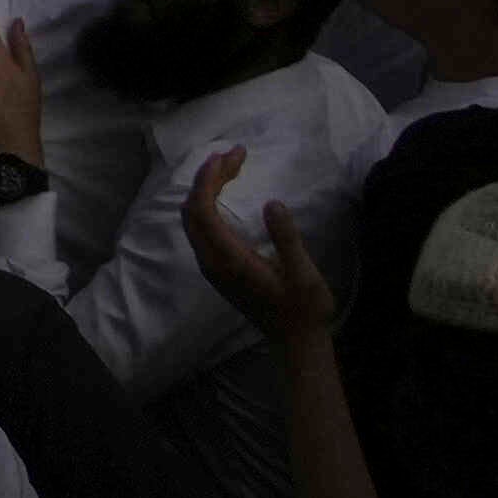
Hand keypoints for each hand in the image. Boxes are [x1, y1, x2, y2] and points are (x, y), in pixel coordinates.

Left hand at [179, 157, 333, 345]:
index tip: (229, 155)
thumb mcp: (303, 274)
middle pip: (192, 210)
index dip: (210, 178)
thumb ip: (287, 239)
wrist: (297, 343)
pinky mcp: (218, 270)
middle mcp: (211, 263)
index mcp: (228, 260)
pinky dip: (208, 203)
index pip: (203, 210)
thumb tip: (272, 203)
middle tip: (235, 155)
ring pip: (194, 219)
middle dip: (208, 177)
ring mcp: (212, 268)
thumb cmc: (304, 309)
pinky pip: (201, 229)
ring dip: (207, 189)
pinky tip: (225, 193)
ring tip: (231, 166)